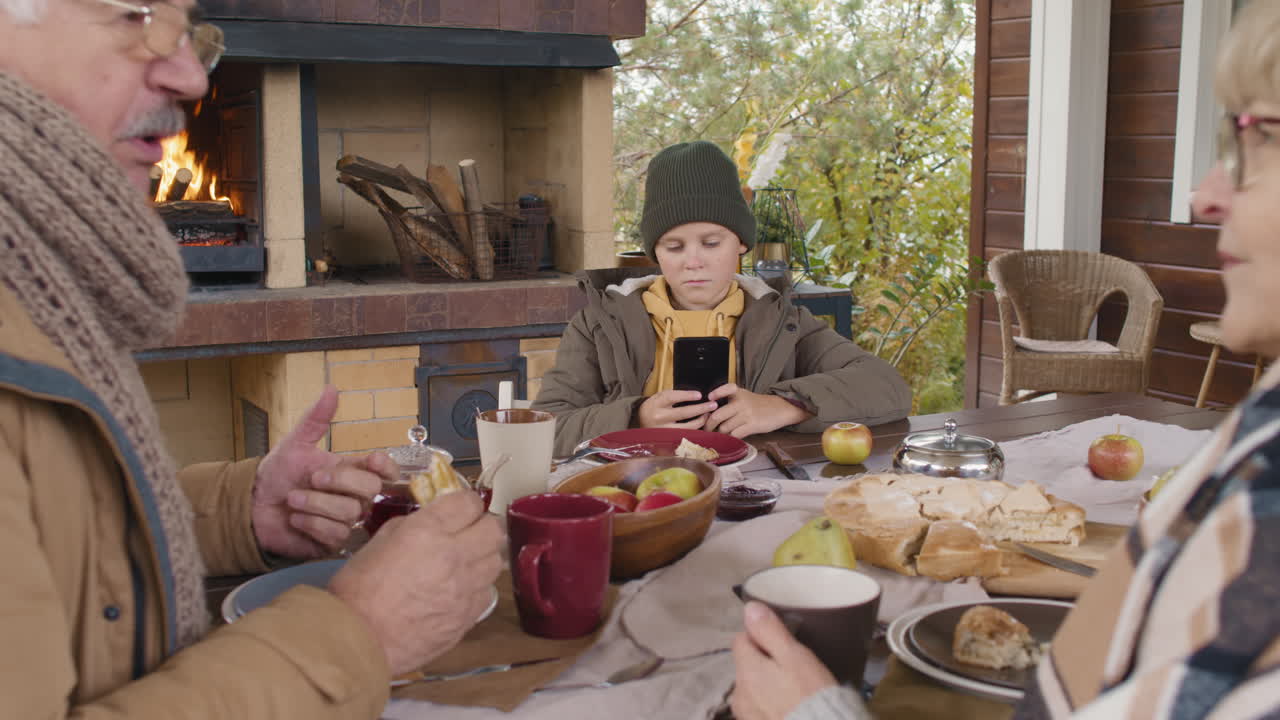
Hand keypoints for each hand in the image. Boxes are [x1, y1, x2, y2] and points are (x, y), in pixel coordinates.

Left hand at [252, 385, 396, 558]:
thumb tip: (331, 389)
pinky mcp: (333, 542)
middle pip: (371, 490)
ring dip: (316, 504)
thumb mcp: (296, 443)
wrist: (253, 506)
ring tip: (293, 500)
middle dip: (339, 481)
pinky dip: (311, 524)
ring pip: (350, 513)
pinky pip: (336, 533)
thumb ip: (316, 419)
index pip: (385, 470)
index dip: (385, 466)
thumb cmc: (277, 475)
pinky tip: (297, 519)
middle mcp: (354, 496)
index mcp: (352, 470)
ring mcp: (346, 520)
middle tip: (312, 478)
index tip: (371, 459)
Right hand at [328, 491, 503, 675]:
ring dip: (483, 557)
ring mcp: (466, 588)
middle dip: (483, 526)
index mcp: (428, 531)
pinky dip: (477, 588)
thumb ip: (410, 526)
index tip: (459, 510)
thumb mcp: (378, 542)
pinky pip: (486, 593)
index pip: (469, 502)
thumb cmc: (358, 590)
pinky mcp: (469, 616)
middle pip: (494, 529)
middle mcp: (455, 555)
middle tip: (469, 532)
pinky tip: (459, 592)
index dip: (465, 503)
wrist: (359, 640)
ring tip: (464, 563)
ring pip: (496, 561)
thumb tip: (429, 523)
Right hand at [636, 389, 717, 428]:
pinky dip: (696, 429)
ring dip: (701, 420)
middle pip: (683, 413)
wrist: (641, 420)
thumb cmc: (655, 406)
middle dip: (700, 408)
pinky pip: (686, 435)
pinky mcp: (669, 439)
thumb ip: (674, 396)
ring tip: (709, 414)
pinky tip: (702, 424)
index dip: (687, 396)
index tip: (700, 395)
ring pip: (687, 427)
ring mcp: (664, 430)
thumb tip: (697, 395)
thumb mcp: (660, 397)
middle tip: (713, 405)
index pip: (672, 397)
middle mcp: (659, 418)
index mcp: (656, 404)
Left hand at [703, 384, 808, 437]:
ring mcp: (746, 414)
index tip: (710, 398)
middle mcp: (741, 402)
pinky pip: (735, 434)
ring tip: (721, 434)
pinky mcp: (752, 425)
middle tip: (706, 430)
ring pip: (724, 428)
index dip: (716, 393)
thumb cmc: (757, 404)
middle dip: (708, 425)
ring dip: (721, 433)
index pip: (726, 389)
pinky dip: (730, 438)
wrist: (779, 409)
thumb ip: (728, 400)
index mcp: (738, 393)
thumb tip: (709, 414)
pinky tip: (731, 437)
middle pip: (717, 415)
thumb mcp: (743, 395)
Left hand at [731, 601, 837, 719]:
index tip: (783, 642)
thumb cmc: (809, 693)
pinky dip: (770, 703)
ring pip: (752, 687)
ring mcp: (745, 714)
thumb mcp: (794, 656)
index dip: (760, 636)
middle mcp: (738, 693)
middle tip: (793, 666)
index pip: (741, 639)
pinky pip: (759, 707)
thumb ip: (770, 631)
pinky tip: (789, 705)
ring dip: (766, 683)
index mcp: (745, 669)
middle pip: (746, 664)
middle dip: (764, 661)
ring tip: (793, 688)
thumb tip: (750, 608)